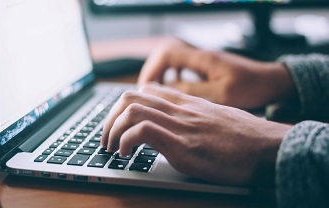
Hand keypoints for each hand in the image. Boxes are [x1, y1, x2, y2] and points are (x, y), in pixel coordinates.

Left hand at [101, 84, 291, 184]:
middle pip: (130, 97)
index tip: (119, 123)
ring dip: (112, 129)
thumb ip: (193, 117)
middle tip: (107, 137)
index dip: (124, 105)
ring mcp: (180, 125)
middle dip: (110, 117)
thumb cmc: (245, 137)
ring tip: (112, 147)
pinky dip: (125, 141)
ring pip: (131, 110)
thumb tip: (178, 126)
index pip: (146, 90)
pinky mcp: (183, 145)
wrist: (268, 147)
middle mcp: (180, 110)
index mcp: (187, 103)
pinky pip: (142, 131)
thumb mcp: (216, 118)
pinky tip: (126, 154)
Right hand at [138, 38, 295, 108]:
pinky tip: (173, 90)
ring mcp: (203, 61)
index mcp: (202, 59)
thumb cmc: (252, 87)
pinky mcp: (207, 68)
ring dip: (161, 75)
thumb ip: (192, 91)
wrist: (272, 81)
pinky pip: (182, 68)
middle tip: (146, 93)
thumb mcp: (221, 94)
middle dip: (152, 72)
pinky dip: (173, 77)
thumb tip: (165, 90)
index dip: (152, 70)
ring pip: (172, 62)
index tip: (145, 88)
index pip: (166, 54)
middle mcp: (200, 56)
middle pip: (165, 55)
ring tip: (156, 93)